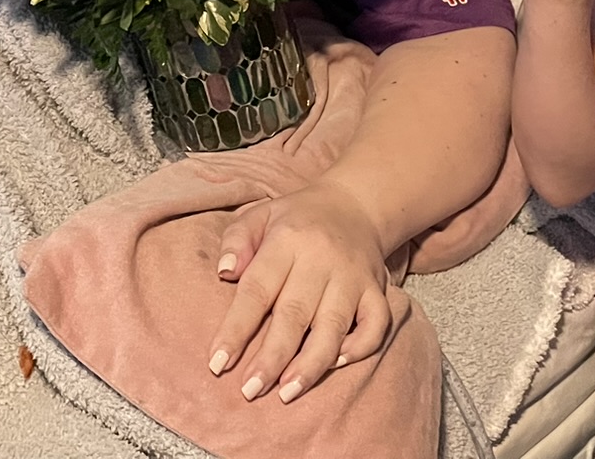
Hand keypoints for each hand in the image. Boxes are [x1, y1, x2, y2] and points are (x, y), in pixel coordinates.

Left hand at [206, 180, 392, 404]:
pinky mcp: (377, 289)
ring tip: (287, 392)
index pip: (258, 289)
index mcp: (287, 240)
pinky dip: (359, 347)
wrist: (354, 204)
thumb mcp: (258, 214)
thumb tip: (224, 273)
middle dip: (271, 357)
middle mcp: (321, 259)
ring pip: (334, 326)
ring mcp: (353, 276)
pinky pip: (375, 324)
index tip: (217, 363)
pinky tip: (336, 363)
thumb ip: (236, 240)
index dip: (236, 329)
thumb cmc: (296, 218)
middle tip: (249, 391)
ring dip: (311, 363)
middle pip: (295, 314)